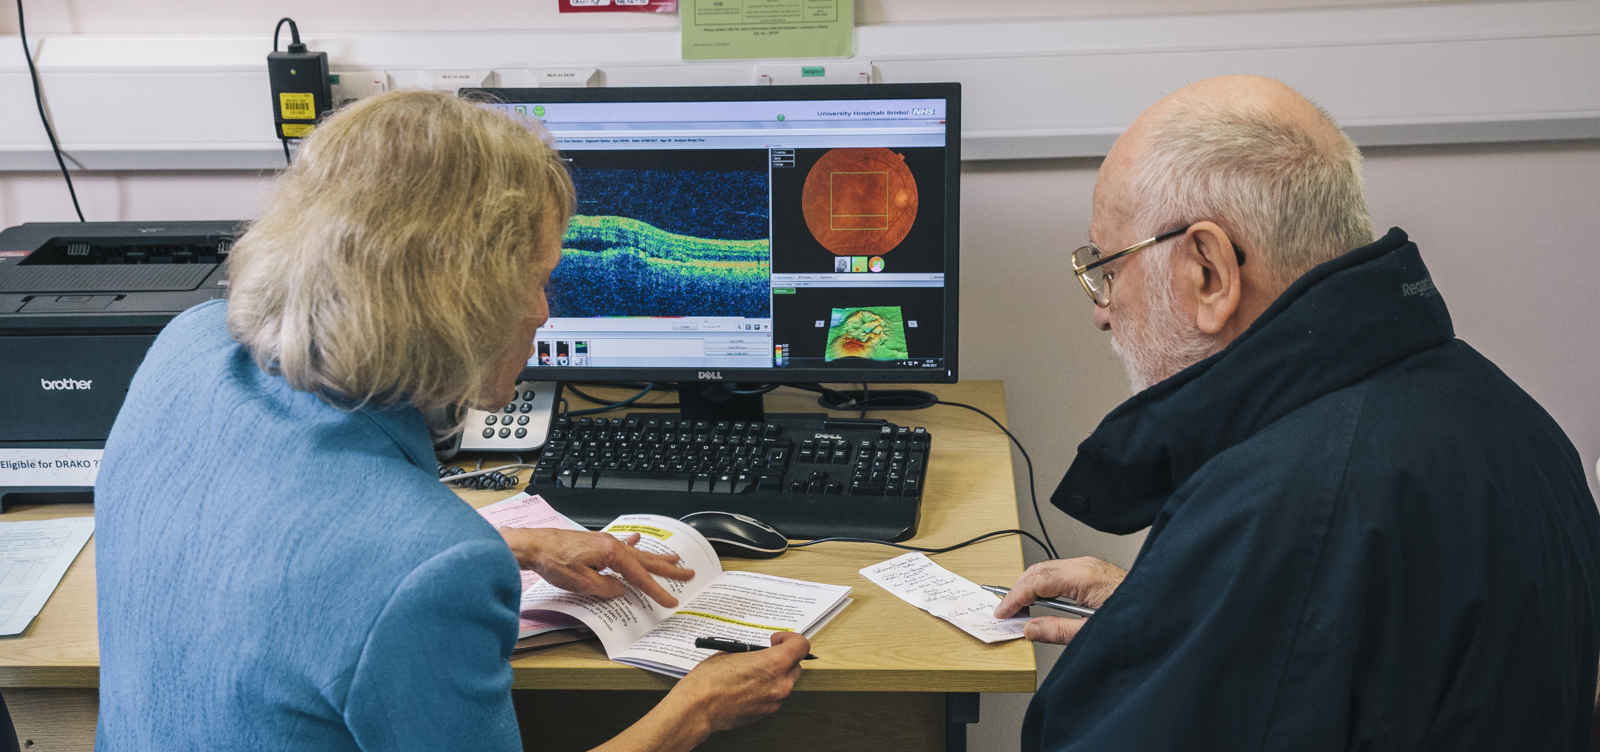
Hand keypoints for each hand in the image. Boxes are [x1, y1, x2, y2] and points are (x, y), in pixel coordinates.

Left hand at [499, 528, 692, 607]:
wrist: (534, 546)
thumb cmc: (554, 560)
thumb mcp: (583, 583)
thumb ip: (606, 589)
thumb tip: (620, 590)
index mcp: (612, 554)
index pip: (640, 577)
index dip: (657, 591)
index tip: (671, 600)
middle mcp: (612, 545)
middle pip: (646, 560)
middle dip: (668, 568)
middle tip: (688, 572)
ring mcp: (605, 543)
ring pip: (637, 553)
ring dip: (655, 557)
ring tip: (673, 558)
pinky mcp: (596, 544)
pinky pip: (622, 545)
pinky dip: (633, 545)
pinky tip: (638, 540)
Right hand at [668, 632, 809, 734]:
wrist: (698, 708)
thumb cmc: (710, 680)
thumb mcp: (732, 653)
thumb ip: (754, 652)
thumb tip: (758, 653)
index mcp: (774, 663)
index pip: (801, 646)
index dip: (791, 639)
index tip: (777, 640)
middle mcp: (780, 683)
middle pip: (795, 665)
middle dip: (783, 658)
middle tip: (766, 654)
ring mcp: (774, 701)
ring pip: (785, 683)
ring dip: (775, 675)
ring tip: (753, 671)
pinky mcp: (765, 713)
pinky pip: (773, 697)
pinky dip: (766, 690)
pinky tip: (748, 686)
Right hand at [993, 556, 1126, 644]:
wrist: (1167, 611)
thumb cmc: (1136, 619)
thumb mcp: (1092, 633)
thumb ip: (1057, 630)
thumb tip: (1029, 629)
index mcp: (1085, 577)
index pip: (1037, 581)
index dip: (1015, 597)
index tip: (1002, 613)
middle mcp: (1086, 566)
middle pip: (1038, 570)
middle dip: (1017, 590)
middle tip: (1004, 612)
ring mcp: (1090, 566)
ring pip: (1047, 569)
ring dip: (1029, 587)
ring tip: (1018, 608)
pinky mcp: (1094, 572)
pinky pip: (1059, 573)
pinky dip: (1043, 586)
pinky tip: (1040, 602)